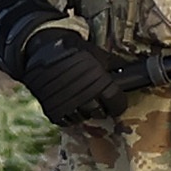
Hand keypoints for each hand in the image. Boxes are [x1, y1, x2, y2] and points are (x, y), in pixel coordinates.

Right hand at [13, 25, 134, 128]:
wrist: (44, 50)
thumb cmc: (74, 50)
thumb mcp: (97, 54)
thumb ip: (112, 67)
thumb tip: (126, 72)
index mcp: (100, 83)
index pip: (116, 103)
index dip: (118, 104)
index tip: (116, 102)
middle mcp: (86, 97)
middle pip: (100, 112)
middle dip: (101, 108)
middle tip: (98, 101)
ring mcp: (69, 105)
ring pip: (84, 117)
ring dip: (85, 111)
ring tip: (82, 101)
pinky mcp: (54, 111)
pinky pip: (67, 120)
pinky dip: (70, 115)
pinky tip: (70, 104)